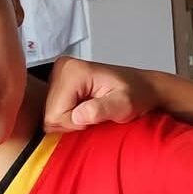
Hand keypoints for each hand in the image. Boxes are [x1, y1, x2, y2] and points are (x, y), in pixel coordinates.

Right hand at [43, 56, 158, 130]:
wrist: (143, 87)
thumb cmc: (137, 94)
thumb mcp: (124, 104)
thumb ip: (101, 109)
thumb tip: (78, 117)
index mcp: (72, 71)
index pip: (54, 115)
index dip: (74, 124)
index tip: (95, 117)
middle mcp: (61, 69)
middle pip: (49, 115)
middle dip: (72, 122)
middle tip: (95, 115)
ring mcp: (58, 75)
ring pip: (51, 114)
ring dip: (71, 120)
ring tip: (92, 111)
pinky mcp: (60, 83)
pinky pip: (55, 111)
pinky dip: (70, 116)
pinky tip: (86, 109)